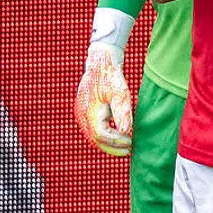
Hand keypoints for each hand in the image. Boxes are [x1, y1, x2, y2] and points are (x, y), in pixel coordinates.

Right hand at [75, 41, 131, 155]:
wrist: (101, 62)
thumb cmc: (111, 76)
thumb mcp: (120, 92)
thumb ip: (122, 112)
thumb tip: (125, 131)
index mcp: (89, 111)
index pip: (102, 135)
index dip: (116, 142)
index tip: (130, 142)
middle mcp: (82, 115)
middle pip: (96, 139)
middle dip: (113, 147)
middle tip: (129, 150)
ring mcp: (81, 114)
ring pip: (93, 136)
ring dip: (108, 143)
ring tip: (124, 146)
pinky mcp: (85, 112)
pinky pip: (93, 130)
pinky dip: (104, 136)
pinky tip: (117, 135)